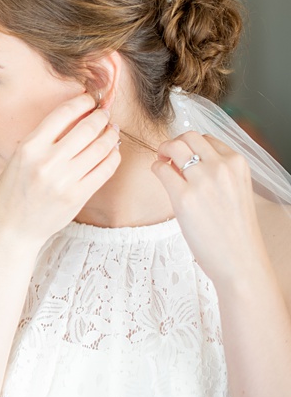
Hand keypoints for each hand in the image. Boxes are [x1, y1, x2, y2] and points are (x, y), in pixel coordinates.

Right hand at [0, 93, 120, 243]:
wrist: (12, 228)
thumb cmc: (13, 190)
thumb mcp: (17, 158)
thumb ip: (42, 139)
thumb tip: (74, 116)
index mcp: (29, 148)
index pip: (63, 114)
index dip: (82, 102)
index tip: (89, 99)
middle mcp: (47, 162)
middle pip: (87, 128)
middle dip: (101, 116)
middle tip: (104, 113)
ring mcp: (64, 180)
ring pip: (101, 147)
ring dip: (110, 134)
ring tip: (111, 130)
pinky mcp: (78, 197)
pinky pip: (106, 169)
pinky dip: (113, 156)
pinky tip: (111, 152)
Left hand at [153, 132, 266, 284]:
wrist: (240, 259)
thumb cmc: (235, 229)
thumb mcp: (236, 190)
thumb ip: (218, 172)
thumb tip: (186, 159)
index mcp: (238, 163)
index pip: (207, 139)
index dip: (191, 145)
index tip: (184, 156)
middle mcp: (221, 167)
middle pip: (188, 136)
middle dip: (174, 143)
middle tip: (167, 155)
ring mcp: (202, 181)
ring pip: (174, 146)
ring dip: (163, 151)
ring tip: (162, 163)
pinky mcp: (183, 198)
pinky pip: (160, 169)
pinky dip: (156, 168)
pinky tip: (161, 177)